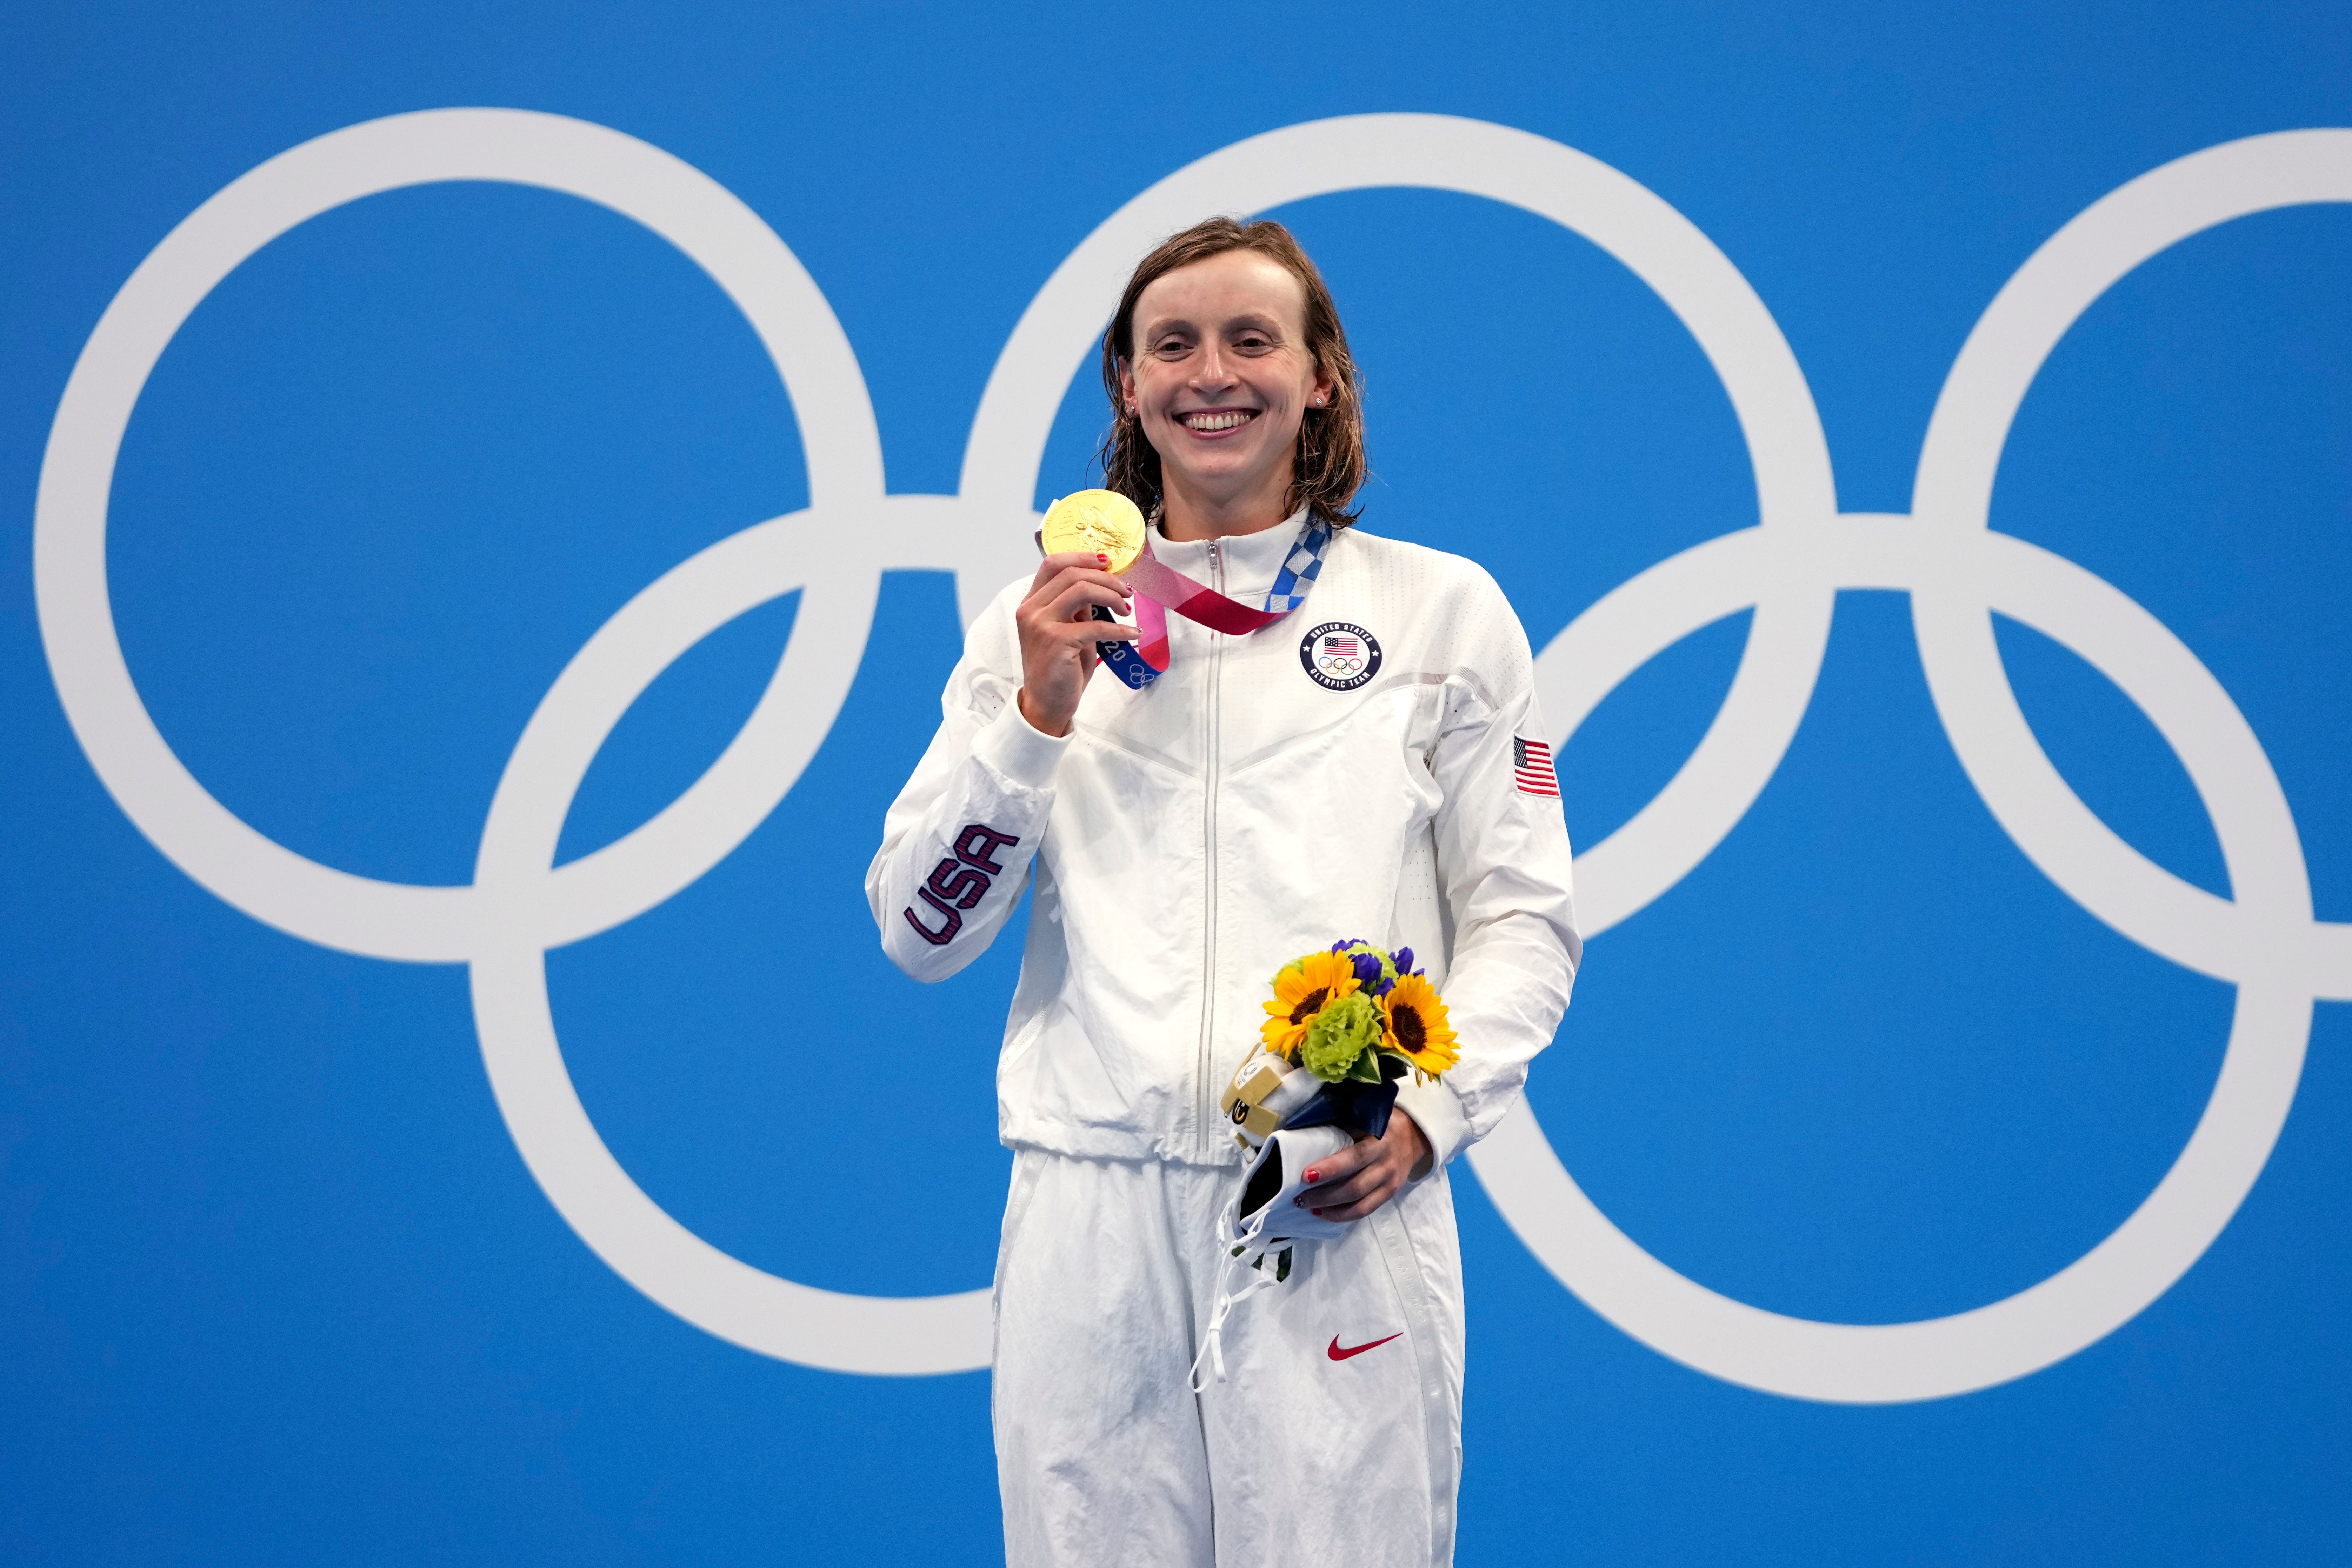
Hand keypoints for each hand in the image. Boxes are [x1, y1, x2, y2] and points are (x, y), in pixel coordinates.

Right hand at [1015, 550, 1136, 736]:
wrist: (1047, 704)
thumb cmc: (1060, 669)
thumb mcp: (1068, 630)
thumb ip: (1077, 607)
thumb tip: (1103, 584)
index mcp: (1031, 603)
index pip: (1053, 564)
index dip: (1083, 557)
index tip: (1108, 563)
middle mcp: (1031, 610)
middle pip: (1071, 573)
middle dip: (1106, 578)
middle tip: (1127, 591)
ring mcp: (1041, 625)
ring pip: (1082, 589)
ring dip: (1112, 596)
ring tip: (1127, 610)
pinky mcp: (1056, 642)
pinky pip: (1096, 625)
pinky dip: (1120, 628)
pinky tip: (1133, 633)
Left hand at [1295, 1110, 1429, 1223]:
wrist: (1413, 1134)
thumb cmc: (1380, 1124)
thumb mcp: (1365, 1120)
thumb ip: (1342, 1130)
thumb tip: (1306, 1139)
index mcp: (1379, 1142)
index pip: (1354, 1158)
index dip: (1331, 1169)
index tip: (1306, 1175)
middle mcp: (1386, 1165)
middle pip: (1355, 1187)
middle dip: (1324, 1195)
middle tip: (1299, 1198)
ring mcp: (1390, 1183)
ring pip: (1360, 1205)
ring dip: (1331, 1210)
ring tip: (1307, 1207)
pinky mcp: (1389, 1195)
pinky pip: (1365, 1211)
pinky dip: (1343, 1216)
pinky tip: (1324, 1213)